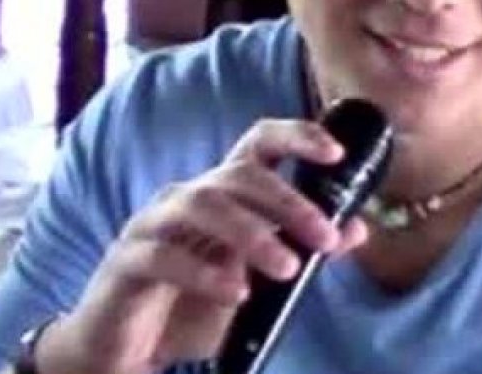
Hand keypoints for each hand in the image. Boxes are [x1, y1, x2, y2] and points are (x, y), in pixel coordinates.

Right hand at [36, 119, 371, 373]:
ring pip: (202, 204)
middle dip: (289, 201)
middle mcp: (187, 196)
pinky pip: (164, 255)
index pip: (258, 143)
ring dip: (251, 233)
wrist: (124, 345)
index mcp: (222, 193)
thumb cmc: (192, 303)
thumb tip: (357, 229)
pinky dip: (205, 272)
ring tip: (287, 266)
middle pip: (239, 175)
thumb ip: (301, 250)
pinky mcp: (127, 261)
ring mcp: (153, 224)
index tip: (335, 152)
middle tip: (325, 236)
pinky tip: (236, 292)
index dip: (297, 136)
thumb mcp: (256, 277)